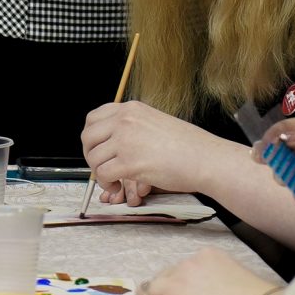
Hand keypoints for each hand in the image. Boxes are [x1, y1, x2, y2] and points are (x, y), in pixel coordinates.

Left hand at [81, 101, 230, 206]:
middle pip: (87, 136)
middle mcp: (126, 120)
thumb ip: (132, 127)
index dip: (92, 136)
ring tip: (114, 179)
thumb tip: (112, 140)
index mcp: (132, 109)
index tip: (97, 147)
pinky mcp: (129, 162)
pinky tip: (118, 186)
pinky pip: (103, 174)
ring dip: (99, 173)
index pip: (94, 118)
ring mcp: (126, 140)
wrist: (206, 159)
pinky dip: (107, 183)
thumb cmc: (189, 146)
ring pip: (94, 157)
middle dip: (90, 155)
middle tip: (101, 166)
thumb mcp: (156, 122)